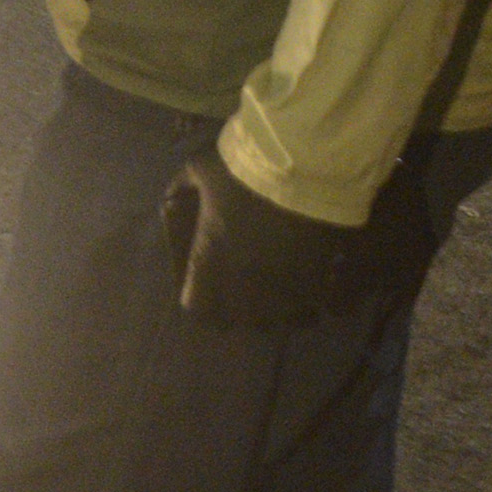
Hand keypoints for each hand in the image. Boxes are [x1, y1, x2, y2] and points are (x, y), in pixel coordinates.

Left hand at [158, 152, 361, 328]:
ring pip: (276, 323)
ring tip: (275, 290)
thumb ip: (181, 189)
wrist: (307, 168)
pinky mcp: (320, 287)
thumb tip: (171, 198)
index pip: (196, 307)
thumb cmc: (246, 170)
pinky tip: (307, 290)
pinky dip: (307, 306)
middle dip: (235, 307)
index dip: (198, 297)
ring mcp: (285, 292)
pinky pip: (312, 314)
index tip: (202, 283)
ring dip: (272, 310)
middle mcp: (246, 286)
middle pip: (236, 321)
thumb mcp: (199, 170)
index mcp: (212, 261)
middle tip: (239, 284)